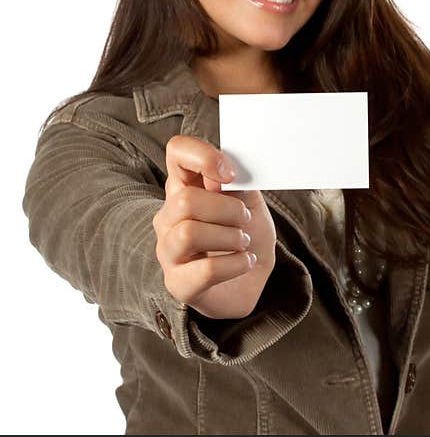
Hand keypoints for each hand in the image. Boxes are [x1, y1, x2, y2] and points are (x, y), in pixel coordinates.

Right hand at [152, 134, 275, 318]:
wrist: (253, 279)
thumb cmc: (246, 236)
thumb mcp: (249, 202)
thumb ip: (237, 183)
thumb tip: (226, 174)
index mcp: (185, 187)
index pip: (176, 152)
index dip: (203, 156)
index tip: (230, 174)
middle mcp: (169, 217)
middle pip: (185, 200)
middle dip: (227, 209)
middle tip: (244, 219)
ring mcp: (168, 252)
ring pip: (189, 233)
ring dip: (230, 236)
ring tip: (243, 242)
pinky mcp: (178, 284)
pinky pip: (205, 270)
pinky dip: (236, 263)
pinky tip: (245, 261)